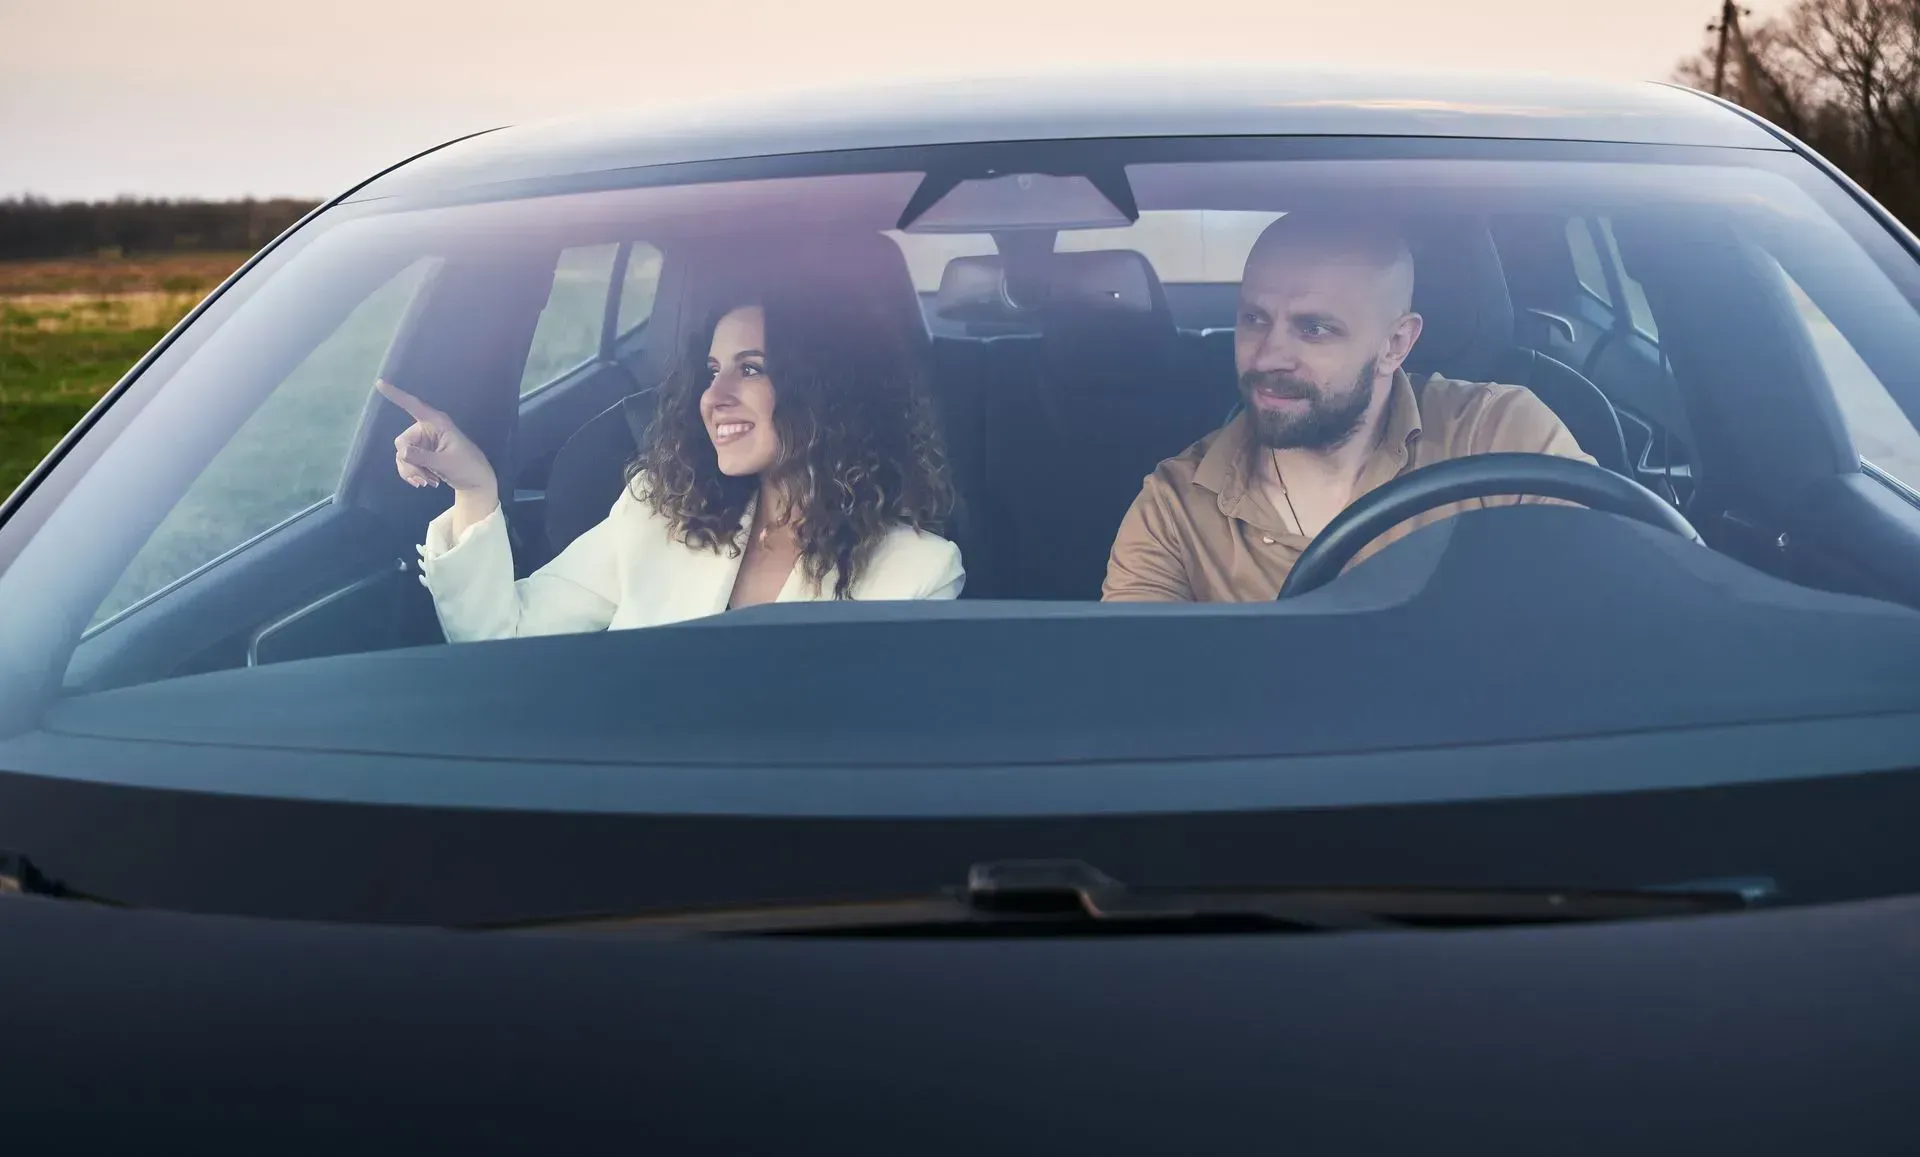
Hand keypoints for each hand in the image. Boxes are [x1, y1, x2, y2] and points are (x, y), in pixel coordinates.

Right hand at [376, 379, 496, 495]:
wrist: (475, 482)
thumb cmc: (467, 466)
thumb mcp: (446, 462)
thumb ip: (423, 457)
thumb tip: (402, 452)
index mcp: (437, 422)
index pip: (413, 406)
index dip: (396, 395)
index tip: (379, 383)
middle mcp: (426, 429)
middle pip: (402, 442)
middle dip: (409, 463)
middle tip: (422, 480)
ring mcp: (423, 442)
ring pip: (402, 455)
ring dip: (412, 471)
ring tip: (428, 483)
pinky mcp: (421, 454)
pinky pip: (406, 462)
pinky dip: (413, 474)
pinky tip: (426, 483)